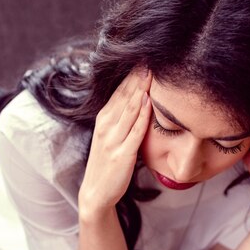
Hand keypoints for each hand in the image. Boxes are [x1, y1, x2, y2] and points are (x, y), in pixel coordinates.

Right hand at [79, 67, 152, 215]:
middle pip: (125, 95)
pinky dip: (142, 115)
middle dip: (138, 76)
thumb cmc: (106, 165)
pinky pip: (135, 131)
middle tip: (152, 56)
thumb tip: (138, 100)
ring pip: (130, 108)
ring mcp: (113, 140)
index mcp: (103, 120)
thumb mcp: (110, 137)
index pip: (120, 91)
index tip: (145, 57)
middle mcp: (106, 126)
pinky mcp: (122, 154)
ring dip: (141, 89)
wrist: (96, 192)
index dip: (132, 74)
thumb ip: (121, 119)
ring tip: (153, 71)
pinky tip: (149, 101)